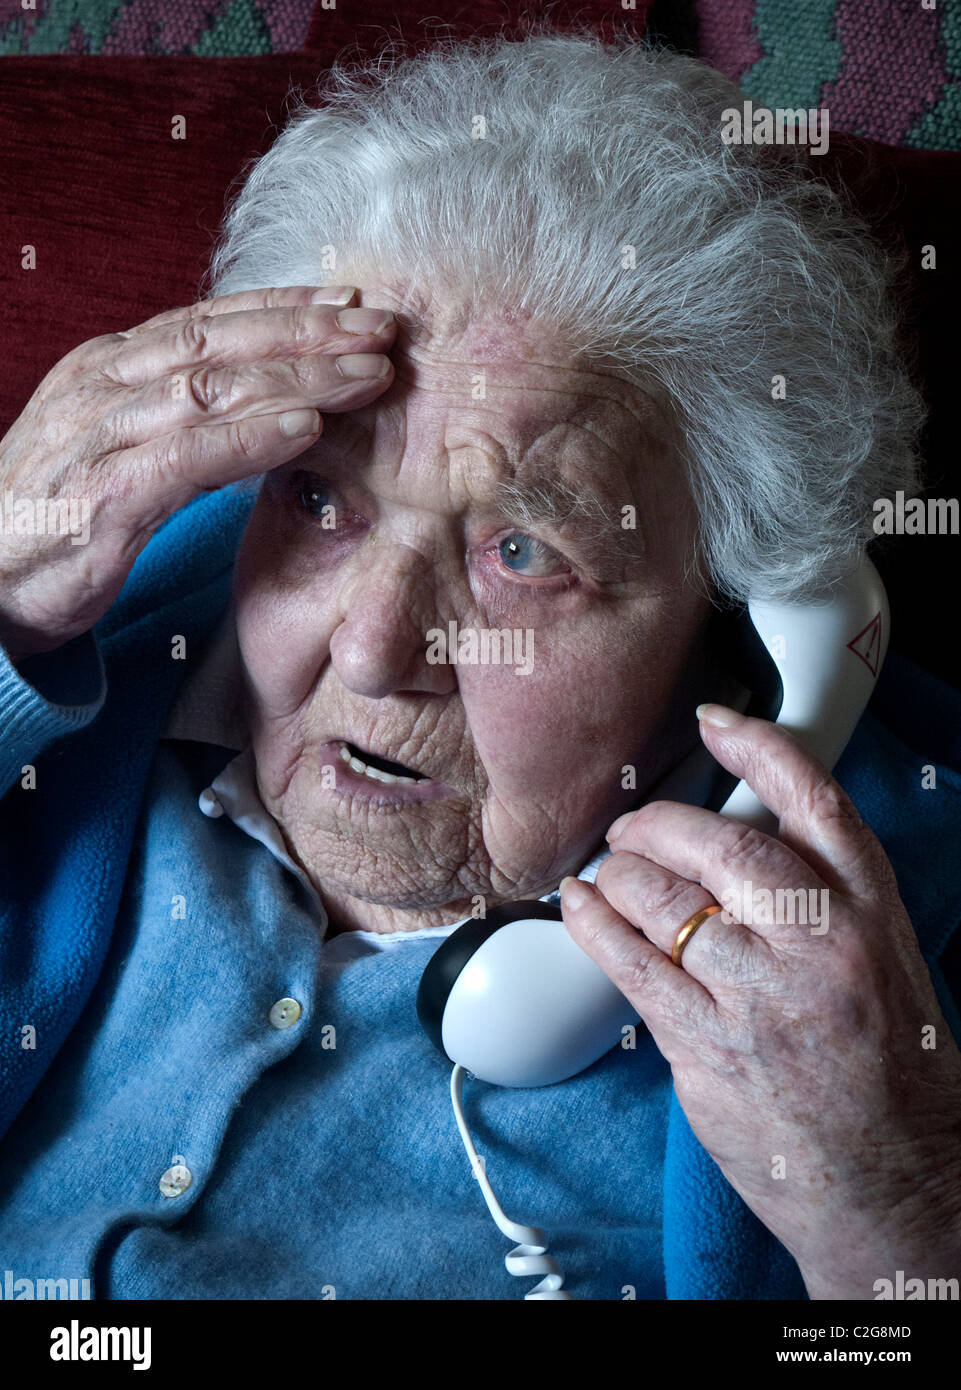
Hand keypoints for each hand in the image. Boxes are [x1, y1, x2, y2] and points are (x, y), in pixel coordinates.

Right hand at [0, 285, 395, 661]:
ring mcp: (101, 437)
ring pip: (215, 388)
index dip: (286, 309)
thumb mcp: (116, 446)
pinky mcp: (104, 496)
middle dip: (310, 332)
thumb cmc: (55, 517)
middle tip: (384, 328)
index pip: (211, 321)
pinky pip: (190, 456)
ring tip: (368, 375)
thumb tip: (257, 398)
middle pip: (223, 342)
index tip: (354, 306)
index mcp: (109, 367)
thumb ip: (176, 415)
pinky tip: (307, 430)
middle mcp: (104, 387)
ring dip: (300, 379)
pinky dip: (251, 439)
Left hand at [560, 704, 960, 1298]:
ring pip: (662, 895)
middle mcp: (818, 943)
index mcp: (868, 911)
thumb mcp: (878, 959)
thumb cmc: (885, 1068)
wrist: (895, 1180)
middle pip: (718, 841)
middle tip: (634, 828)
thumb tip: (730, 845)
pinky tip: (580, 906)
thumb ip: (819, 898)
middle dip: (659, 823)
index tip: (716, 722)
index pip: (813, 803)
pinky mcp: (707, 1042)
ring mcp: (760, 993)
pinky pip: (628, 960)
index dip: (759, 748)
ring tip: (608, 873)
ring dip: (619, 874)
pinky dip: (592, 922)